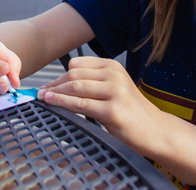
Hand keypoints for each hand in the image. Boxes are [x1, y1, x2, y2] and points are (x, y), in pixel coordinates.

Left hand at [37, 56, 163, 152]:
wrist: (155, 131)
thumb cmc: (130, 111)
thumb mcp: (114, 88)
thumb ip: (92, 82)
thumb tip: (58, 85)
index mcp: (112, 66)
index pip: (77, 65)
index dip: (59, 76)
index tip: (47, 85)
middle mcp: (114, 75)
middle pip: (73, 75)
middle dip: (54, 85)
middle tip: (40, 93)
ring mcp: (115, 92)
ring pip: (74, 88)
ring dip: (55, 93)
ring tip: (43, 98)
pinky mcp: (112, 111)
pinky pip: (80, 105)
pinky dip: (62, 104)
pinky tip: (52, 104)